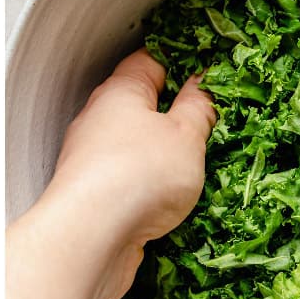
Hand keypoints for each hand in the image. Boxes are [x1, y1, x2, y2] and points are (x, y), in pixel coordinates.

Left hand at [38, 48, 216, 298]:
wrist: (92, 237)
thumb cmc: (136, 177)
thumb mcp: (187, 135)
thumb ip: (198, 108)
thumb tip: (202, 87)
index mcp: (120, 92)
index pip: (149, 61)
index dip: (180, 64)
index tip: (206, 74)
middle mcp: (98, 121)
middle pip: (139, 106)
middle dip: (173, 115)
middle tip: (207, 124)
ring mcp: (91, 159)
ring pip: (133, 146)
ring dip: (161, 155)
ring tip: (194, 167)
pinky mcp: (93, 195)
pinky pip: (126, 180)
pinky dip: (147, 186)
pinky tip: (168, 200)